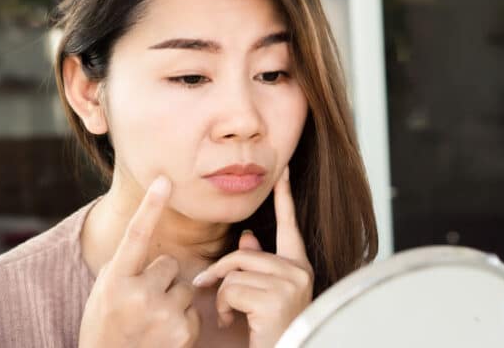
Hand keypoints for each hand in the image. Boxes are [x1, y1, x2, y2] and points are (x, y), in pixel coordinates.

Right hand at [79, 176, 200, 347]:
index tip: (164, 179)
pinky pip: (194, 310)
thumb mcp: (105, 295)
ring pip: (185, 287)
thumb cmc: (107, 331)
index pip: (136, 234)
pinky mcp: (184, 331)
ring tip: (152, 324)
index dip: (150, 205)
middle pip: (170, 264)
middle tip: (142, 306)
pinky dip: (183, 322)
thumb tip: (148, 238)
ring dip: (174, 301)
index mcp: (115, 281)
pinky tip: (164, 337)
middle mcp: (138, 294)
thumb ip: (125, 268)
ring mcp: (163, 313)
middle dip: (161, 281)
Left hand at [192, 166, 313, 347]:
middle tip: (204, 286)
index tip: (284, 172)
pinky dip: (224, 307)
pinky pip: (232, 289)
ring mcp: (290, 284)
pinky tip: (234, 321)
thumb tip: (247, 237)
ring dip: (222, 296)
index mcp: (299, 268)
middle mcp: (300, 272)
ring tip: (230, 315)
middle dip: (219, 272)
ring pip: (235, 272)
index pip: (289, 226)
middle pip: (243, 254)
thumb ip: (258, 265)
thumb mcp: (265, 295)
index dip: (285, 197)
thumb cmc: (272, 332)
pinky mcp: (275, 298)